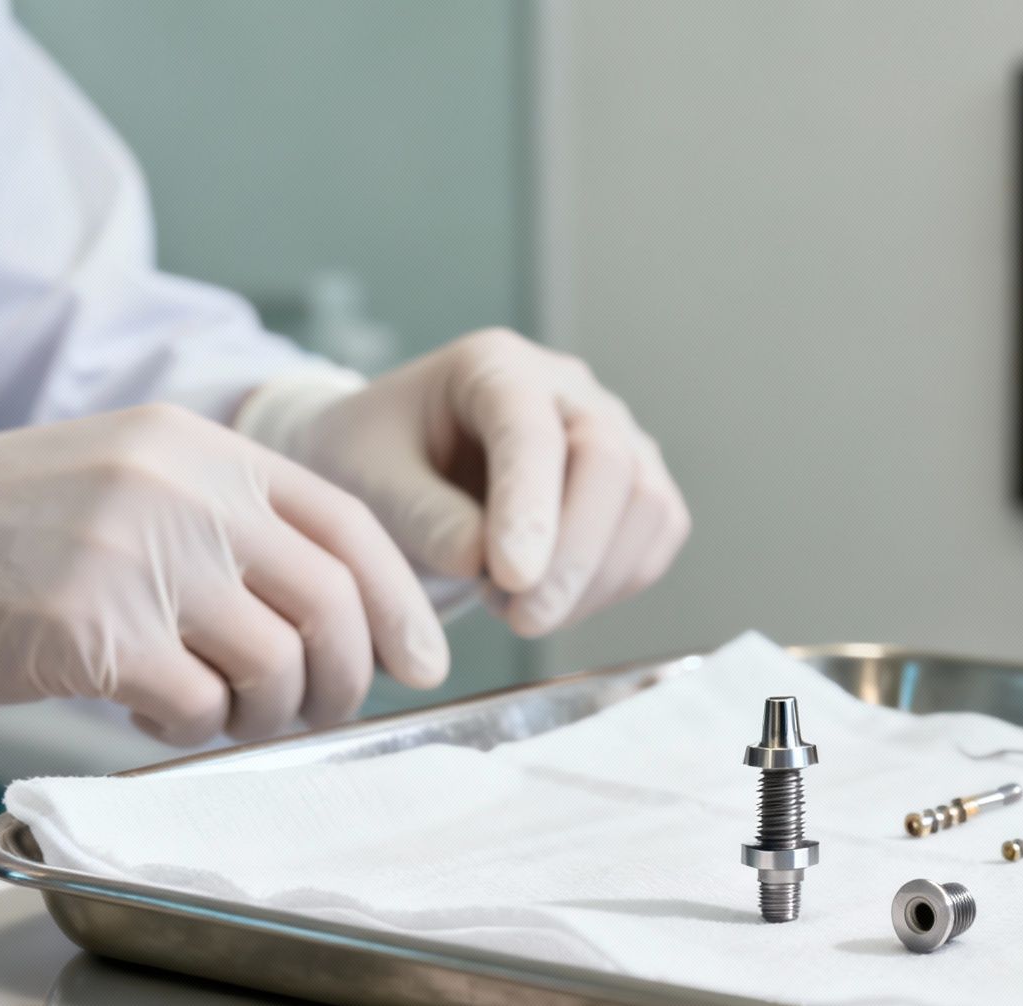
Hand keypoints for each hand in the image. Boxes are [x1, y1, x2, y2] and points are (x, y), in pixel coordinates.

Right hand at [0, 405, 447, 743]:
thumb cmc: (14, 529)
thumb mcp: (140, 482)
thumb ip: (236, 524)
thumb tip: (346, 611)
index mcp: (208, 449)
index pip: (352, 526)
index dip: (400, 603)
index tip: (421, 659)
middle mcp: (185, 491)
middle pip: (331, 604)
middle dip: (343, 677)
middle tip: (315, 709)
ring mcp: (140, 556)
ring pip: (274, 665)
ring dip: (265, 713)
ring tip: (217, 710)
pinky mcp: (92, 629)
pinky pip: (196, 707)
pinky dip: (189, 728)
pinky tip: (147, 710)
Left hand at [240, 329, 689, 636]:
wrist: (395, 475)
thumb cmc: (374, 465)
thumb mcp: (365, 483)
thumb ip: (421, 517)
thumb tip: (486, 560)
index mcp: (494, 367)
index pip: (531, 431)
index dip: (531, 509)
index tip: (512, 581)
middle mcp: (568, 390)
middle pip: (609, 461)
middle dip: (574, 555)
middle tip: (522, 622)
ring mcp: (614, 434)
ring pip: (647, 503)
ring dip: (593, 578)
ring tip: (511, 608)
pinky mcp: (634, 486)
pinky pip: (656, 536)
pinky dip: (613, 584)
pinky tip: (548, 603)